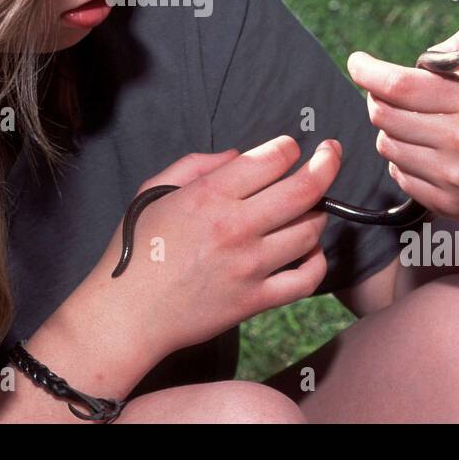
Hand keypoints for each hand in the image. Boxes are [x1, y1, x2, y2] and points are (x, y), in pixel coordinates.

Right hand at [82, 134, 339, 360]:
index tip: (291, 147)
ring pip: (310, 230)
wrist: (127, 313)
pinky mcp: (256, 301)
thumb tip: (241, 155)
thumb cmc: (136, 249)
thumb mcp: (155, 190)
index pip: (271, 159)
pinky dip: (317, 261)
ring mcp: (250, 266)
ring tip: (309, 208)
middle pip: (305, 189)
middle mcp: (235, 227)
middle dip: (327, 163)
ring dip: (317, 213)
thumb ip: (198, 164)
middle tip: (331, 153)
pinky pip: (307, 278)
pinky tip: (309, 250)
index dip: (289, 146)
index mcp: (209, 196)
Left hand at [346, 22, 458, 228]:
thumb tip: (431, 53)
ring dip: (390, 128)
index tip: (358, 62)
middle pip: (384, 114)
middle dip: (377, 97)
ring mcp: (453, 175)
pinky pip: (398, 172)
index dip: (368, 71)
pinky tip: (426, 150)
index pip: (400, 85)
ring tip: (416, 122)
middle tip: (390, 91)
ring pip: (386, 144)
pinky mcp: (445, 201)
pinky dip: (402, 157)